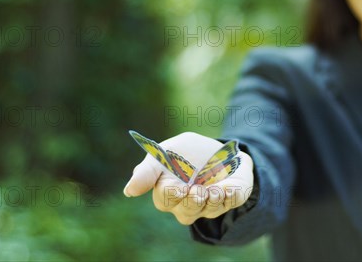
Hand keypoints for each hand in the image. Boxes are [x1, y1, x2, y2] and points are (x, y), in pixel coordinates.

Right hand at [123, 132, 253, 224]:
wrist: (219, 149)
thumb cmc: (186, 152)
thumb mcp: (166, 152)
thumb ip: (148, 170)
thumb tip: (129, 191)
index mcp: (169, 191)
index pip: (164, 199)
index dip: (171, 195)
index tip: (177, 187)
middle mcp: (188, 203)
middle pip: (186, 212)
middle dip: (191, 201)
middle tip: (196, 190)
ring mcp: (211, 203)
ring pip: (209, 210)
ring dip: (212, 200)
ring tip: (213, 189)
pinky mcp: (232, 197)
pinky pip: (233, 202)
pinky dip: (232, 196)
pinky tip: (228, 188)